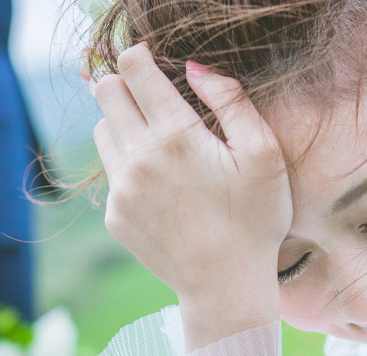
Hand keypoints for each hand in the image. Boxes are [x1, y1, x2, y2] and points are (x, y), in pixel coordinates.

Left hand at [91, 44, 290, 340]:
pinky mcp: (115, 216)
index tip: (152, 61)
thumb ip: (232, 100)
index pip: (133, 68)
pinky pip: (111, 173)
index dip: (140, 55)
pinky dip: (129, 167)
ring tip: (160, 144)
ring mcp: (121, 189)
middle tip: (151, 96)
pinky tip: (163, 188)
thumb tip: (193, 67)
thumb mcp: (264, 155)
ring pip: (102, 130)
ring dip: (123, 124)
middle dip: (125, 84)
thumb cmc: (255, 221)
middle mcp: (139, 158)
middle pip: (104, 92)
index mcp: (175, 136)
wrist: (226, 287)